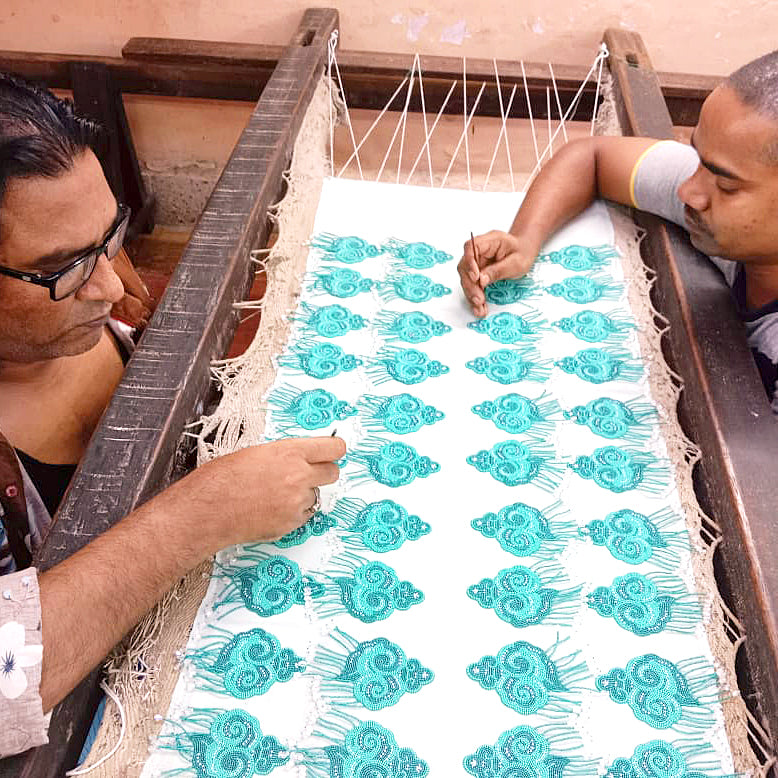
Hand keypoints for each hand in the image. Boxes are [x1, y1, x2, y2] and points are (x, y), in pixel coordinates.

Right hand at [167, 436, 345, 548]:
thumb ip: (286, 455)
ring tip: (275, 493)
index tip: (334, 450)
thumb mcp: (256, 453)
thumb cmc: (222, 479)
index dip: (334, 449)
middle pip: (333, 472)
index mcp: (289, 452)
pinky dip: (293, 512)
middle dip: (323, 471)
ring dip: (303, 494)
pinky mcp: (292, 523)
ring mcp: (297, 502)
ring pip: (316, 495)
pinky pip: (304, 514)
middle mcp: (298, 476)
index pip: (333, 448)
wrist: (207, 511)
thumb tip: (303, 457)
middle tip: (308, 472)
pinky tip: (271, 508)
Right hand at [457, 230, 537, 317]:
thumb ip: (498, 270)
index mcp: (489, 241)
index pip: (470, 247)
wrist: (525, 252)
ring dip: (471, 294)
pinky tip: (479, 308)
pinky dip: (475, 297)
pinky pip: (472, 285)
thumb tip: (481, 280)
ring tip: (479, 308)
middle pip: (465, 266)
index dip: (469, 262)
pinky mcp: (477, 273)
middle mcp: (479, 251)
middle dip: (470, 285)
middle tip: (479, 300)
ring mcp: (476, 262)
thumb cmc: (523, 253)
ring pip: (466, 279)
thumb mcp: (516, 263)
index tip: (475, 278)